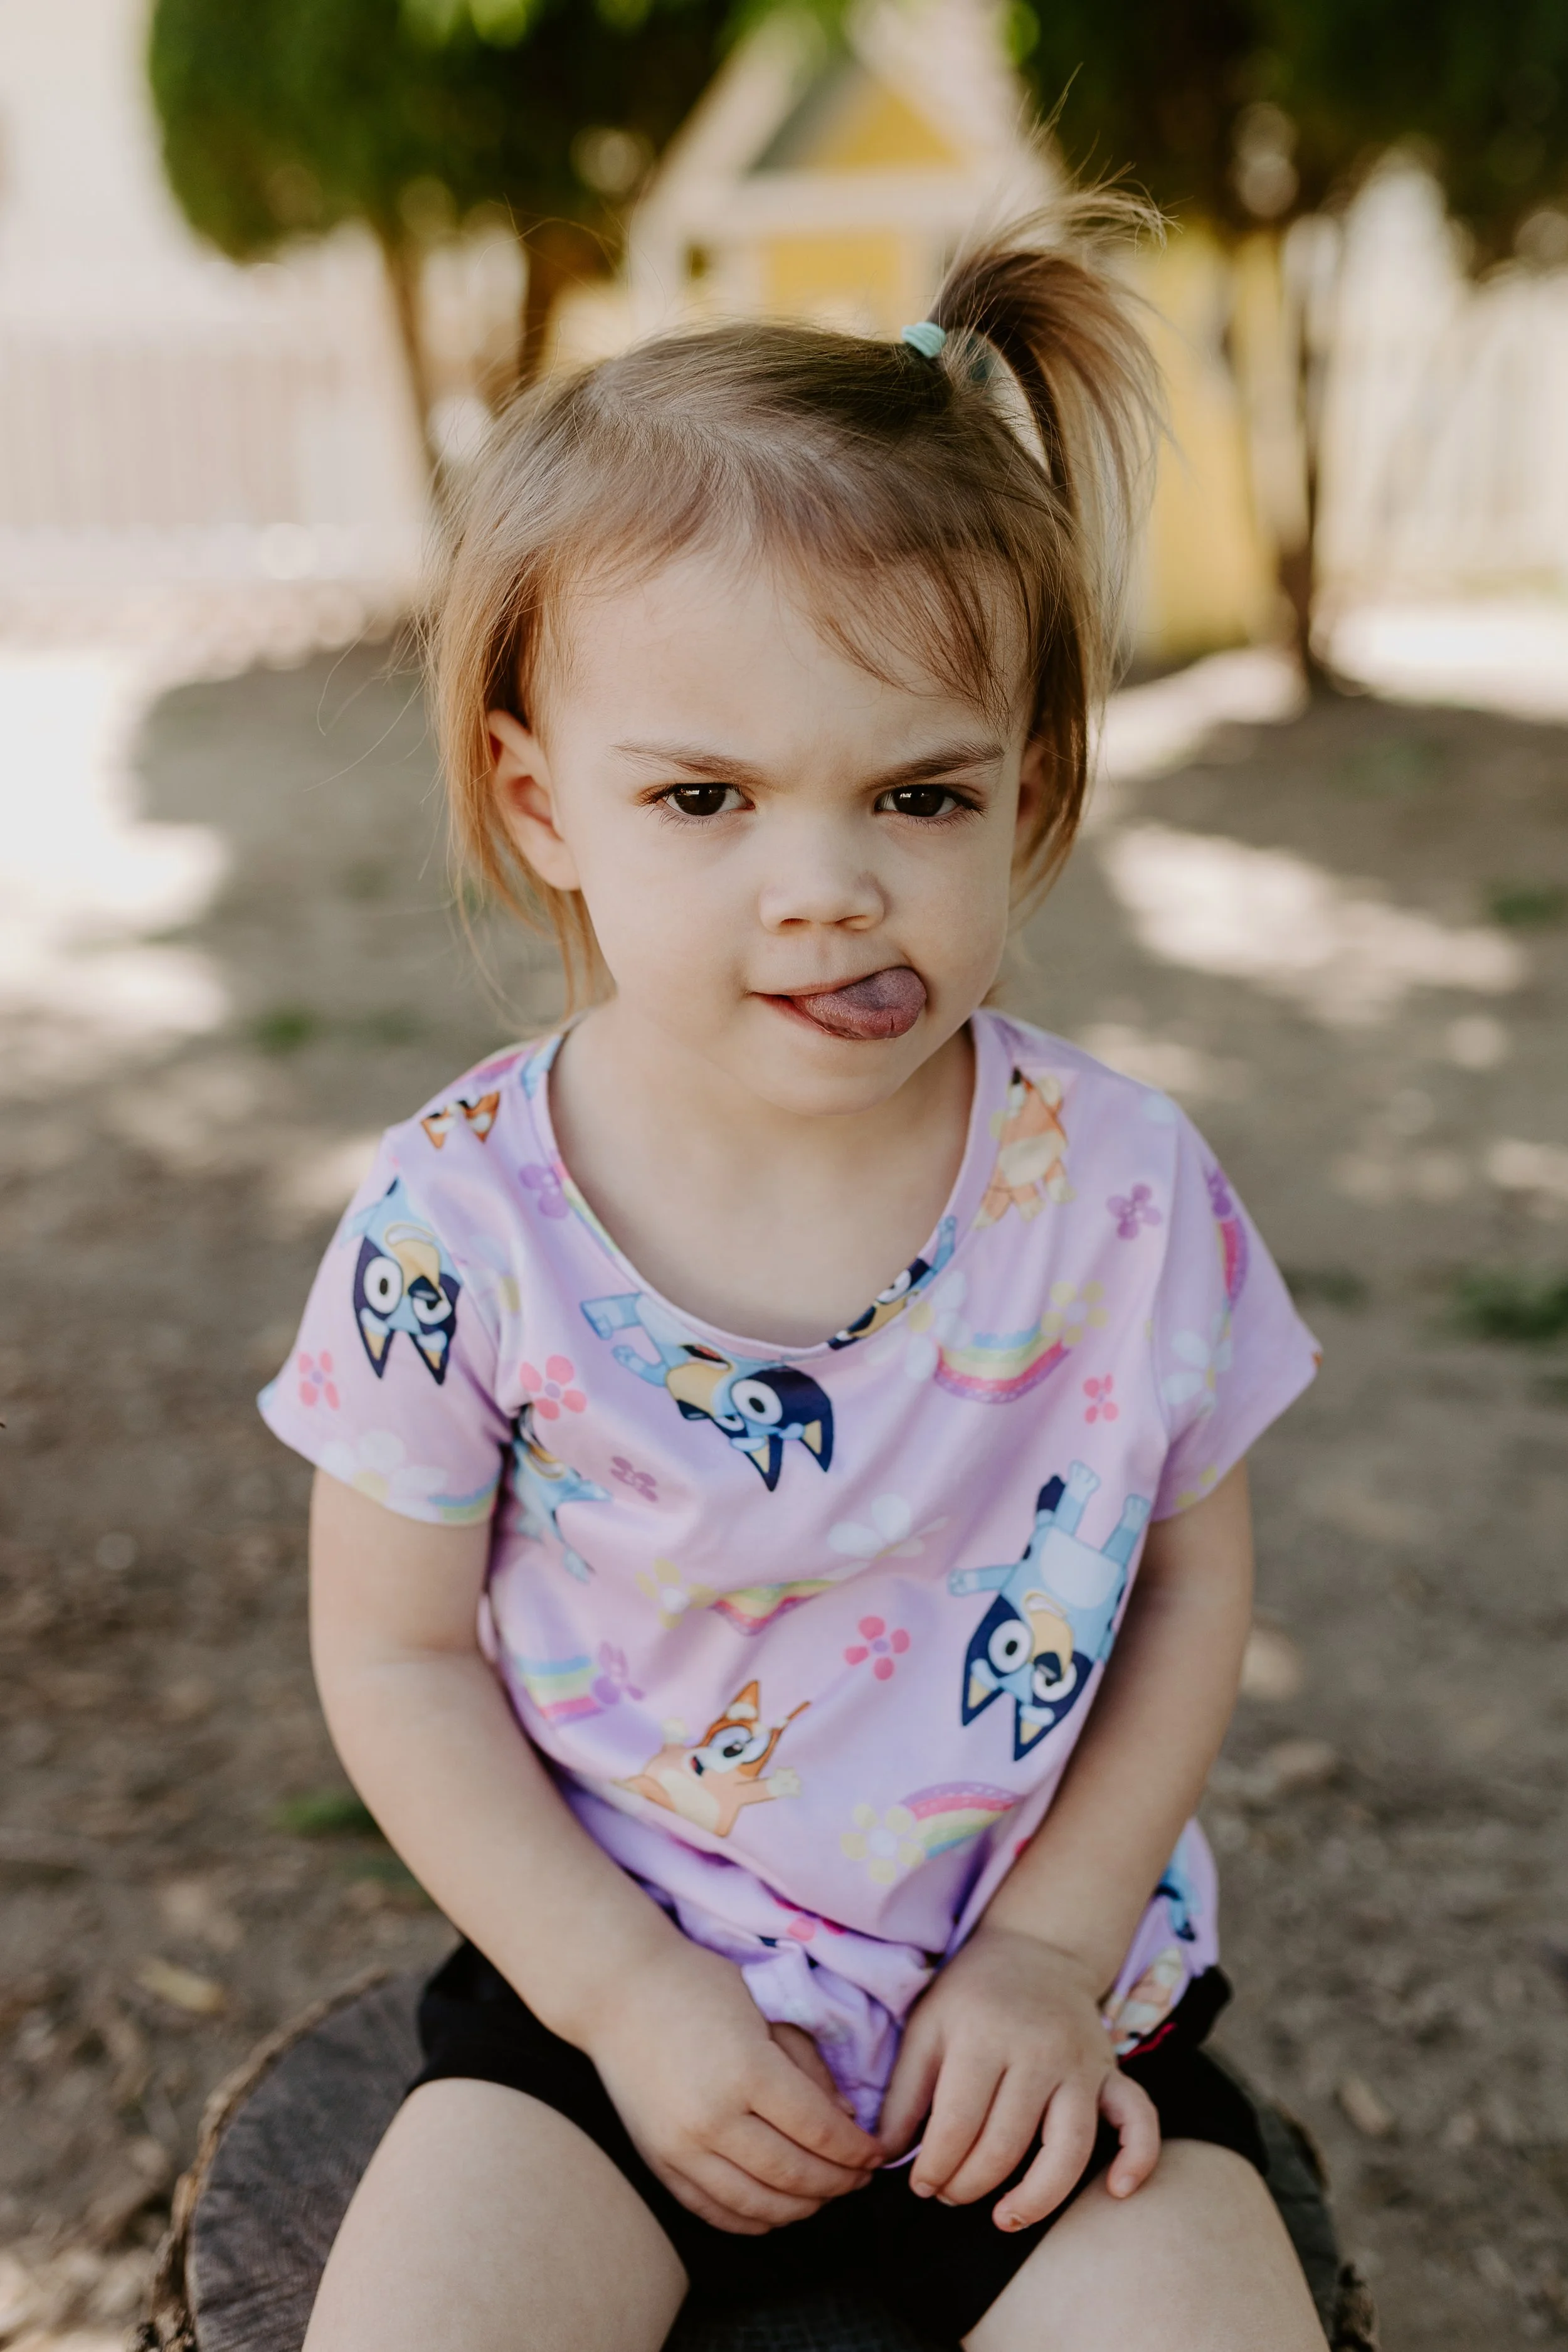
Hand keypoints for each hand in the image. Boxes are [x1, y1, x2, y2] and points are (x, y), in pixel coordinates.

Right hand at [584, 1936, 880, 2234]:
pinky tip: (779, 2210)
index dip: (856, 2150)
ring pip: (757, 2203)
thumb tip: (846, 2121)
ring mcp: (680, 2147)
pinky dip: (754, 2220)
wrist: (619, 1991)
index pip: (818, 2130)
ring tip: (826, 2195)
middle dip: (838, 2183)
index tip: (877, 2154)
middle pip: (793, 2173)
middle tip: (860, 2179)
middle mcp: (712, 2117)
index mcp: (746, 2070)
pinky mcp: (658, 2162)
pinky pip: (713, 2211)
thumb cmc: (699, 1986)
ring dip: (802, 2208)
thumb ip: (809, 2068)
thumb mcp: (767, 2010)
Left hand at [877, 1925, 1158, 2230]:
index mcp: (983, 2035)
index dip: (934, 2168)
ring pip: (1068, 2149)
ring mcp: (1080, 2063)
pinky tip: (1117, 2191)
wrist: (1037, 1947)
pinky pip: (1138, 2118)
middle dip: (969, 2185)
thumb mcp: (926, 2026)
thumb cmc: (972, 1993)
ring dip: (1036, 2198)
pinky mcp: (1112, 2072)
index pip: (957, 2124)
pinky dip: (1137, 2158)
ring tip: (1005, 2218)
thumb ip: (904, 2094)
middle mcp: (1037, 2050)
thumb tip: (885, 2159)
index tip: (921, 2185)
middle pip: (1006, 2146)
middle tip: (950, 2194)